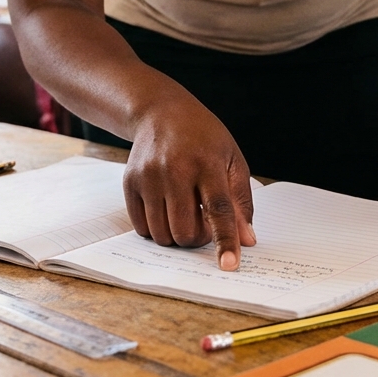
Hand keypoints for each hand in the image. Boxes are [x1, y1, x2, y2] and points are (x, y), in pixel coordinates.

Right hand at [122, 93, 256, 270]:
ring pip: (162, 234)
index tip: (229, 264)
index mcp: (207, 163)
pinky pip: (141, 227)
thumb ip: (241, 201)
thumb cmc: (203, 138)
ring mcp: (149, 176)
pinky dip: (155, 229)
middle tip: (202, 224)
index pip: (219, 209)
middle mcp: (175, 169)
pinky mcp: (130, 182)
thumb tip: (247, 240)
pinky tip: (165, 209)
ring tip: (184, 214)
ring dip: (176, 236)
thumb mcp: (232, 160)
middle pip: (185, 230)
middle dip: (197, 239)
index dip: (225, 240)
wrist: (161, 112)